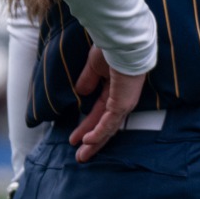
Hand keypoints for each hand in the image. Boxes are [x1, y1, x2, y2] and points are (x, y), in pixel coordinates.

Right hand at [70, 45, 144, 162]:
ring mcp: (124, 103)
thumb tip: (81, 93)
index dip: (87, 126)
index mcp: (116, 90)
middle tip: (81, 156)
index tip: (75, 138)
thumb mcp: (94, 67)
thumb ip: (88, 81)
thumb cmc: (111, 48)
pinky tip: (88, 141)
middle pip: (105, 126)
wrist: (122, 42)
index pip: (100, 113)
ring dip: (94, 143)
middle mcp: (122, 99)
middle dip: (91, 142)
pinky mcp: (123, 103)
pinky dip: (98, 133)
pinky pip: (109, 123)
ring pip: (108, 128)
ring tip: (82, 156)